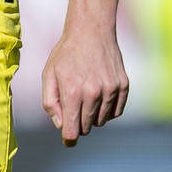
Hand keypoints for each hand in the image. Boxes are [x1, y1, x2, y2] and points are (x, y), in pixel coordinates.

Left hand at [41, 21, 128, 145]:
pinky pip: (116, 112)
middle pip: (86, 127)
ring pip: (101, 121)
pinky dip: (108, 110)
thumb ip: (50, 103)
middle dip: (78, 123)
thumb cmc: (66, 54)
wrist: (91, 31)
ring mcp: (111, 89)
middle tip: (73, 105)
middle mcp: (93, 93)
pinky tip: (100, 96)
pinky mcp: (123, 86)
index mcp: (72, 92)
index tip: (68, 140)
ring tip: (86, 96)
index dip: (68, 138)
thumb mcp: (49, 75)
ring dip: (93, 116)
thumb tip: (60, 125)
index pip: (73, 130)